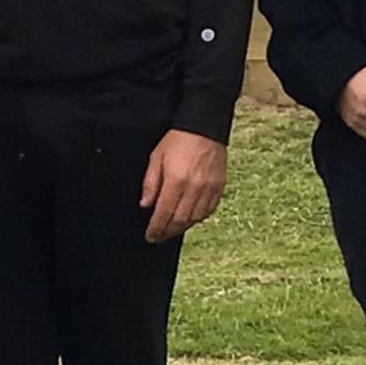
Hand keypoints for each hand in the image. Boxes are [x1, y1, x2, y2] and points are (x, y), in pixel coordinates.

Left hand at [140, 129, 227, 243]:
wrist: (205, 127)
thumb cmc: (178, 140)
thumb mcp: (156, 157)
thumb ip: (150, 183)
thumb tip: (146, 205)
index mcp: (176, 181)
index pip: (164, 214)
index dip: (156, 229)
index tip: (150, 236)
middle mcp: (194, 188)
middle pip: (180, 220)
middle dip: (167, 232)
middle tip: (158, 237)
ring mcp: (209, 189)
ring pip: (195, 219)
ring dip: (182, 227)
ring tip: (171, 230)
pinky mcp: (219, 187)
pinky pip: (208, 211)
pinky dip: (197, 218)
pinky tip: (189, 218)